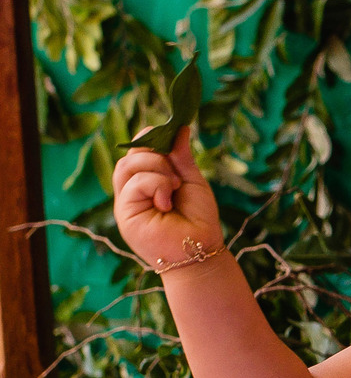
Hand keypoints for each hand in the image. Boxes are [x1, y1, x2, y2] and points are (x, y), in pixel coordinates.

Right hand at [112, 125, 222, 268]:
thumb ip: (181, 157)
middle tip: (176, 173)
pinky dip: (155, 184)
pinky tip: (167, 201)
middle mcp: (133, 190)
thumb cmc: (199, 220)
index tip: (171, 139)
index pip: (138, 149)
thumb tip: (179, 127)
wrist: (200, 250)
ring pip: (128, 165)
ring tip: (174, 187)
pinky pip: (134, 183)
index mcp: (147, 181)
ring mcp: (127, 201)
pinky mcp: (124, 212)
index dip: (151, 139)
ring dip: (157, 169)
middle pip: (130, 155)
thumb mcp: (191, 181)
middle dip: (155, 154)